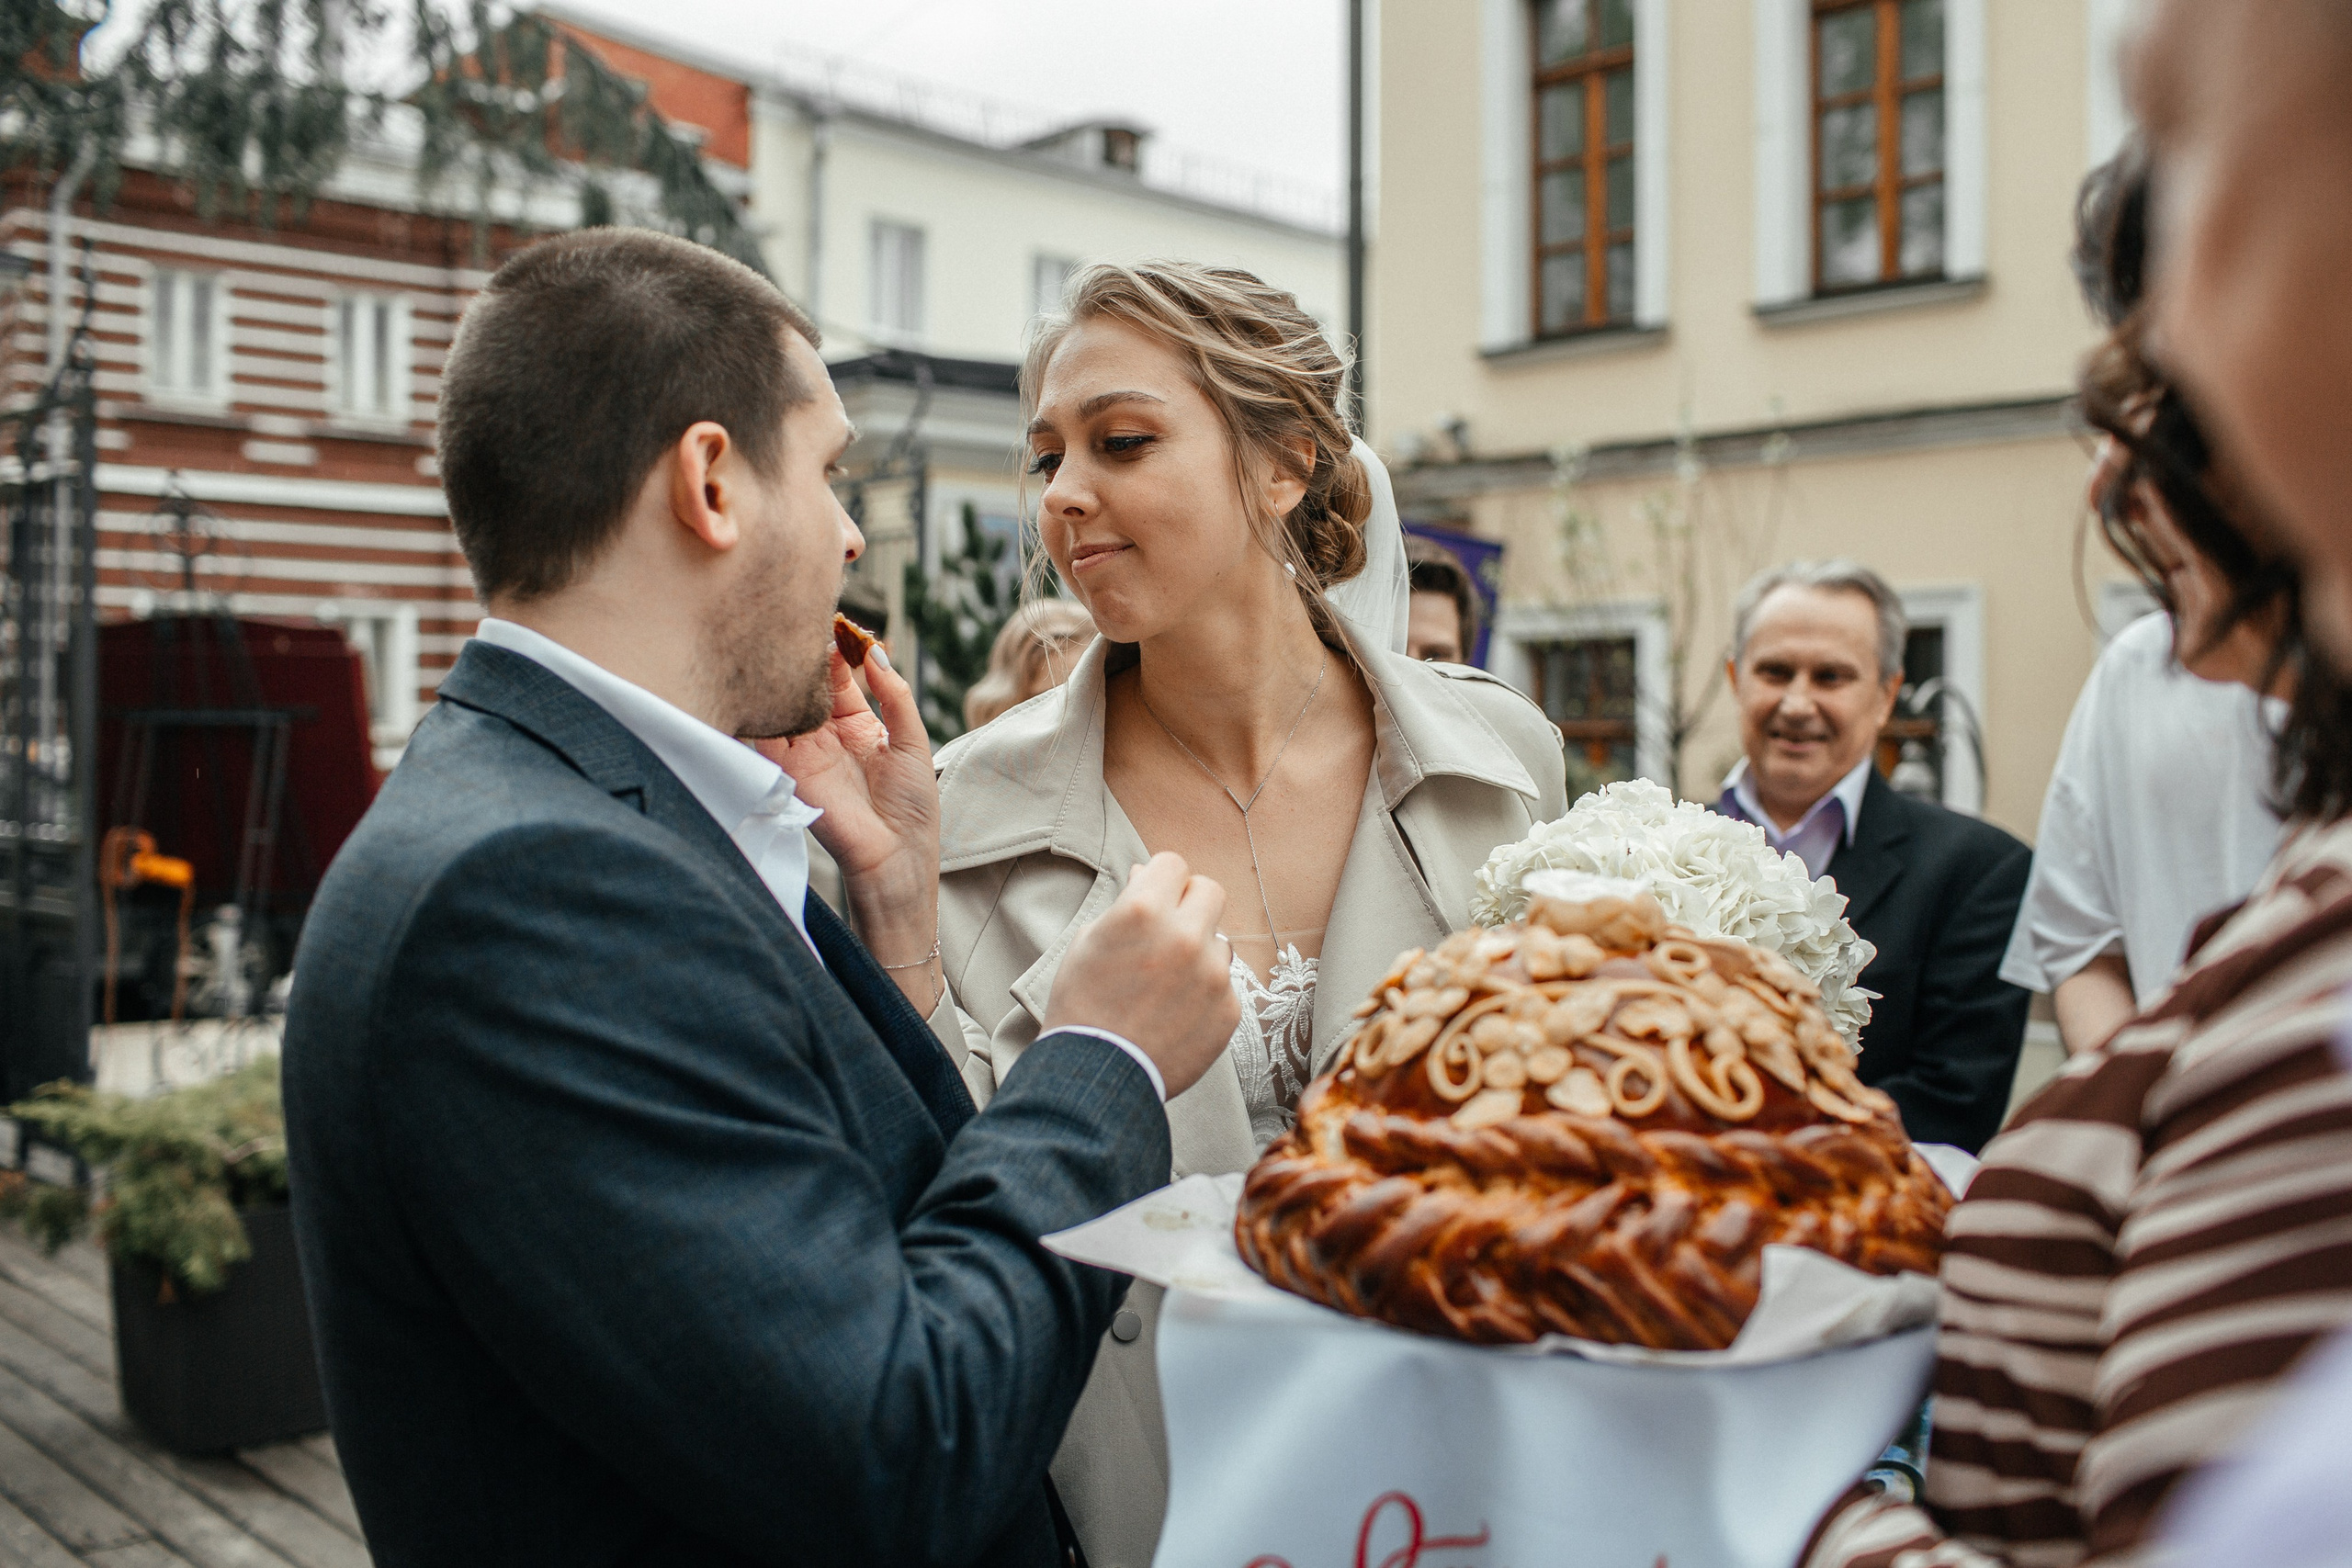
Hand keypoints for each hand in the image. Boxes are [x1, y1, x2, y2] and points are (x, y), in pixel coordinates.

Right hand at [756, 641, 939, 1002]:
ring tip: (782, 630)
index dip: (838, 646)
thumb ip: (895, 695)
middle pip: (808, 681)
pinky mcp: (789, 767)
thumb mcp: (913, 740)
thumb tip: (876, 651)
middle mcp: (827, 735)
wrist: (897, 860)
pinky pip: (768, 729)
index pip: (840, 676)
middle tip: (803, 612)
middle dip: (806, 649)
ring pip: (786, 698)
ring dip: (783, 669)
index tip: (836, 615)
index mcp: (859, 726)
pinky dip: (765, 701)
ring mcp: (805, 750)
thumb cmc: (913, 808)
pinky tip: (767, 670)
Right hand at [1044, 853, 1238, 1099]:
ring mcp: (1213, 975)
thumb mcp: (1089, 941)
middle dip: (1189, 904)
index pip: (1173, 864)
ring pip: (1219, 940)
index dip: (1160, 879)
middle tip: (1168, 929)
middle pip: (1210, 891)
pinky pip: (1224, 984)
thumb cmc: (1082, 1006)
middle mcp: (1185, 936)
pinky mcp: (1229, 1009)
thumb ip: (1126, 903)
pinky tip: (1176, 1011)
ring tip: (1166, 982)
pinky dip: (1205, 992)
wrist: (1097, 1075)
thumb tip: (1147, 874)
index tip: (1153, 896)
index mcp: (1144, 910)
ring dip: (1199, 951)